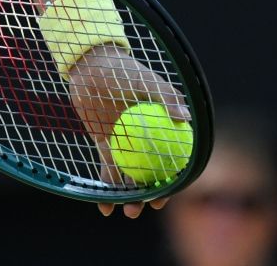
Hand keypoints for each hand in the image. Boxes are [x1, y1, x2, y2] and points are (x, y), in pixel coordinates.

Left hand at [65, 43, 189, 218]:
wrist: (91, 65)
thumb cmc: (123, 70)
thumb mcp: (146, 80)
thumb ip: (166, 96)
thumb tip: (185, 118)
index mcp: (163, 127)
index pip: (172, 160)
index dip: (170, 182)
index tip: (165, 196)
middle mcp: (147, 139)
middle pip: (151, 175)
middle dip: (149, 197)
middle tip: (142, 209)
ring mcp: (127, 143)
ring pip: (130, 177)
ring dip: (128, 198)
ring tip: (125, 212)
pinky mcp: (106, 145)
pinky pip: (108, 171)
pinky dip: (107, 189)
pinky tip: (104, 205)